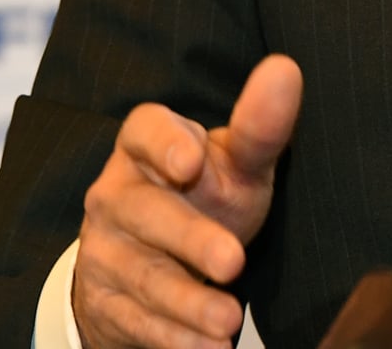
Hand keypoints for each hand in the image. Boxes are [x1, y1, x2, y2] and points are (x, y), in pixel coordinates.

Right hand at [72, 55, 302, 348]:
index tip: (193, 161)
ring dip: (186, 303)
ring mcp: (105, 250)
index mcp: (144, 145)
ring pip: (143, 276)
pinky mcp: (105, 301)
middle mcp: (115, 193)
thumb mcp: (236, 162)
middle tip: (233, 261)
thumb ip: (260, 125)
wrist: (156, 257)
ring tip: (228, 322)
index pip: (144, 130)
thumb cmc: (207, 193)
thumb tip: (286, 70)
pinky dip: (173, 339)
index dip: (164, 143)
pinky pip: (137, 322)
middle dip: (189, 238)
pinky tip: (207, 348)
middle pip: (145, 212)